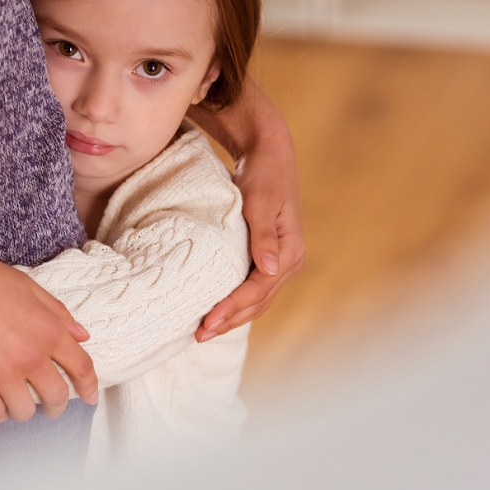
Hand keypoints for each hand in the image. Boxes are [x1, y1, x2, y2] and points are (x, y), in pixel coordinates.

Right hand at [0, 247, 97, 423]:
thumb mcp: (29, 288)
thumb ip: (58, 314)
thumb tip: (82, 336)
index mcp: (48, 331)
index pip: (82, 368)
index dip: (89, 387)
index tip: (90, 398)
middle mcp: (30, 356)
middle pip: (56, 397)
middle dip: (56, 407)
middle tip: (49, 409)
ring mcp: (1, 372)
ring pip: (24, 411)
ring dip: (22, 409)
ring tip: (15, 402)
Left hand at [190, 80, 305, 341]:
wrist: (269, 154)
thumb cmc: (263, 175)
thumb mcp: (261, 202)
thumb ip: (264, 236)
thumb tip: (268, 270)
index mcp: (289, 252)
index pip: (258, 290)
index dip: (232, 308)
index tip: (207, 322)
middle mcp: (287, 261)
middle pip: (258, 301)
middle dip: (229, 319)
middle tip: (199, 335)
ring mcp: (278, 260)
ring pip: (256, 299)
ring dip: (233, 315)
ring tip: (205, 330)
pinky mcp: (266, 255)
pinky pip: (252, 287)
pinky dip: (236, 301)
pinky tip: (217, 308)